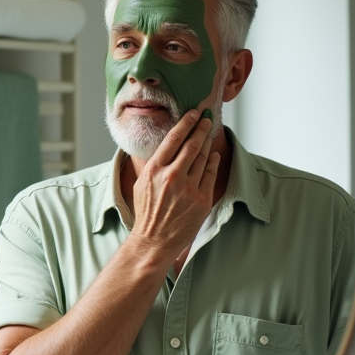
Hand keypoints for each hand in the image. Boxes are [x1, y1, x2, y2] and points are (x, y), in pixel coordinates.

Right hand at [129, 110, 219, 262]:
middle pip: (192, 144)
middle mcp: (172, 176)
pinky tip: (213, 155)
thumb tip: (167, 145)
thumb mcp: (141, 184)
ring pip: (203, 158)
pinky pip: (210, 174)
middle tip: (208, 117)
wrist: (154, 240)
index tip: (194, 113)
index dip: (187, 122)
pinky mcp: (202, 200)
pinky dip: (213, 162)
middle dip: (202, 127)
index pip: (174, 138)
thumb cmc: (146, 213)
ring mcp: (189, 188)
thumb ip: (154, 165)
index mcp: (154, 170)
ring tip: (210, 133)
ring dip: (208, 142)